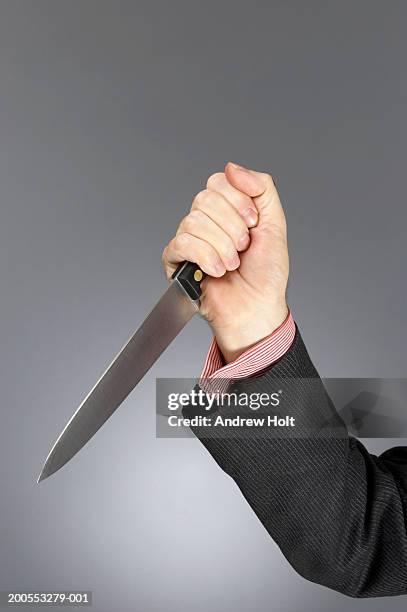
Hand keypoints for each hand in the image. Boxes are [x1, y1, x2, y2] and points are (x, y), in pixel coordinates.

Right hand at [162, 162, 288, 362]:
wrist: (256, 308)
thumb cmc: (265, 273)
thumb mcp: (275, 223)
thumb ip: (261, 188)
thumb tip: (232, 168)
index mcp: (226, 209)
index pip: (218, 182)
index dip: (237, 200)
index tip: (253, 223)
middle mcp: (205, 221)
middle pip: (204, 199)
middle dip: (232, 227)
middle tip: (244, 247)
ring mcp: (188, 240)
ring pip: (193, 221)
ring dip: (222, 246)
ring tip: (233, 264)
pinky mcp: (175, 261)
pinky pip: (182, 243)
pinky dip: (206, 257)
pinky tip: (217, 271)